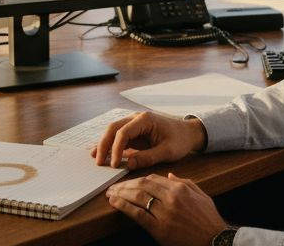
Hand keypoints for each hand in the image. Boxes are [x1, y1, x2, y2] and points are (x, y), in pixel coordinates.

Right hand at [92, 111, 206, 169]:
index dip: (117, 148)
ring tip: (95, 158)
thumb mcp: (167, 151)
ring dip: (104, 144)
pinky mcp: (133, 132)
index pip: (124, 132)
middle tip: (98, 162)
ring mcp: (133, 124)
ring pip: (112, 131)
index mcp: (145, 120)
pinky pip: (118, 137)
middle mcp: (136, 118)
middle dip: (104, 144)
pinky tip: (101, 154)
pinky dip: (110, 145)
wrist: (188, 133)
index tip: (114, 164)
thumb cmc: (180, 140)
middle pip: (113, 128)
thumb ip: (148, 157)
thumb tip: (128, 164)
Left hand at [107, 172, 226, 245]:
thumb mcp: (201, 196)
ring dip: (121, 193)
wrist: (216, 241)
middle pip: (142, 185)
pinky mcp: (159, 229)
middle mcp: (171, 198)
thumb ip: (184, 183)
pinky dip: (124, 206)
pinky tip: (115, 203)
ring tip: (110, 193)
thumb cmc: (209, 221)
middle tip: (113, 186)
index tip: (129, 182)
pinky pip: (137, 214)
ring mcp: (164, 213)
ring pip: (137, 197)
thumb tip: (168, 175)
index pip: (153, 178)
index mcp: (180, 189)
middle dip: (125, 184)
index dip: (138, 179)